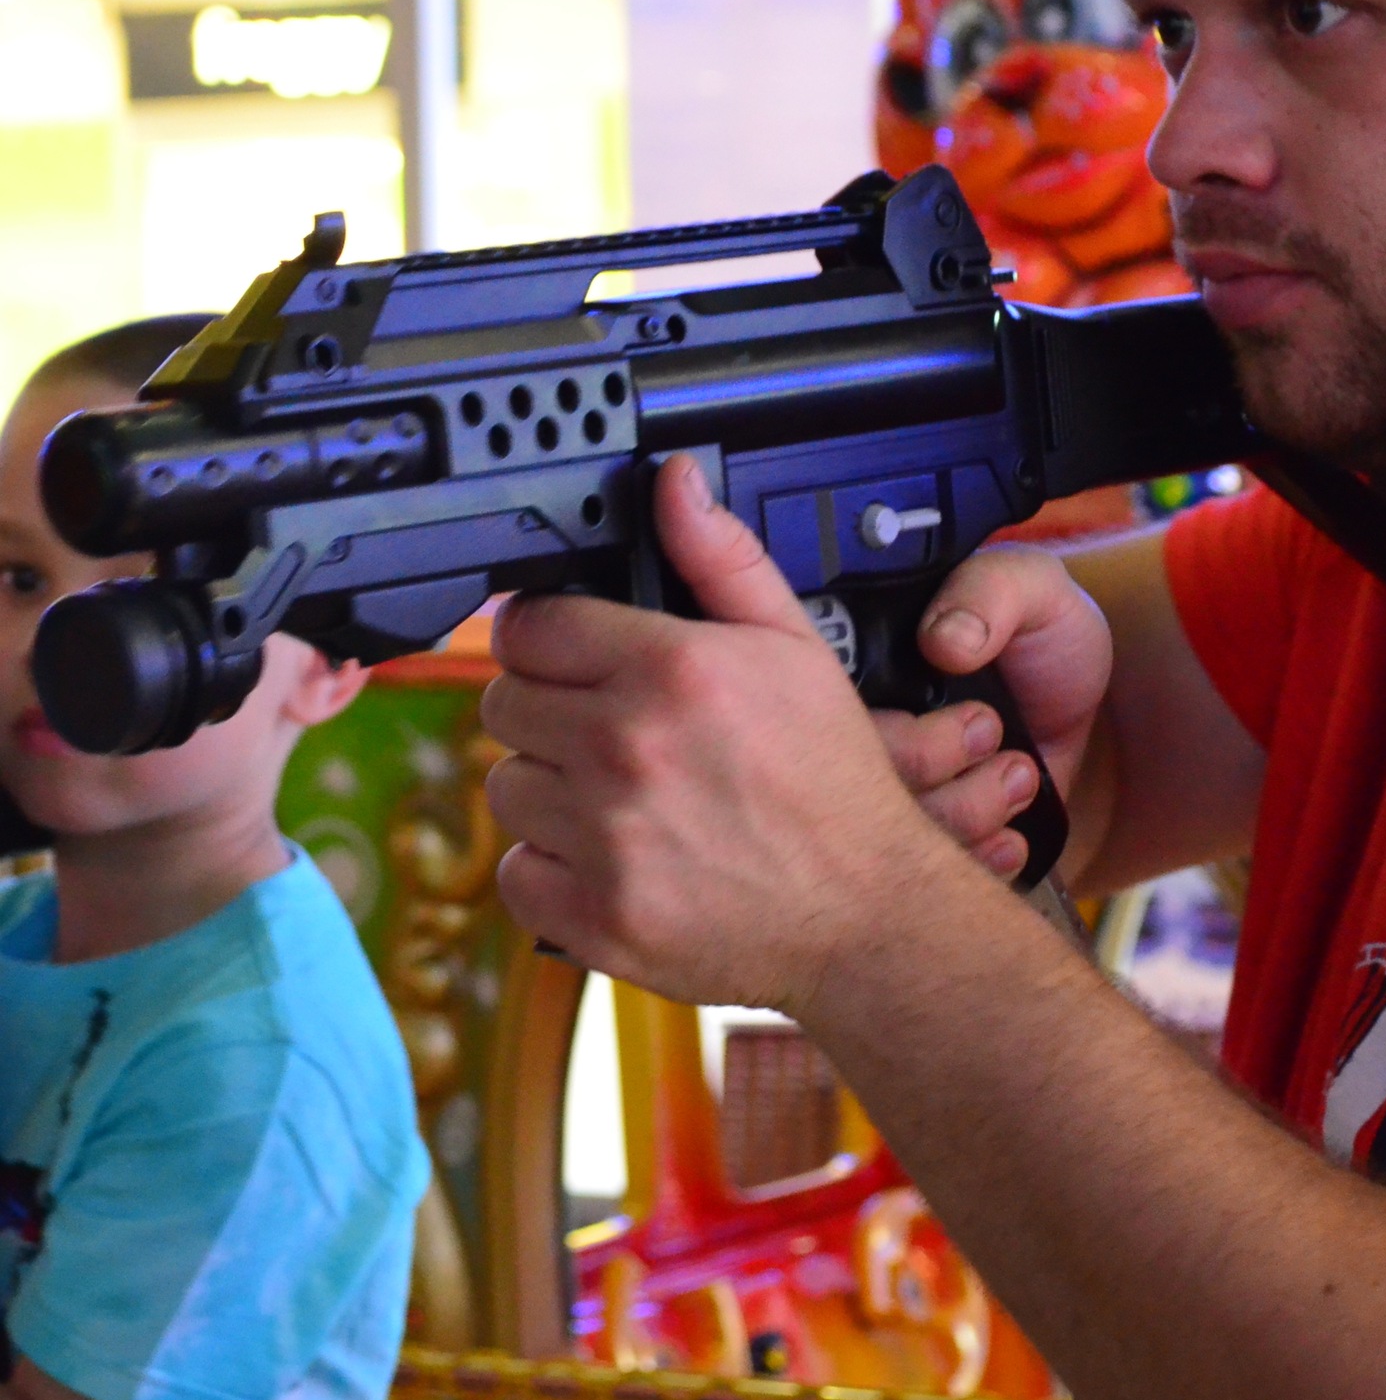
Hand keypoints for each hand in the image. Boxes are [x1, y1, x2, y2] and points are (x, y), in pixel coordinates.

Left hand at [483, 455, 960, 1010]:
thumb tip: (674, 485)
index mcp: (672, 670)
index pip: (532, 624)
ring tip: (619, 797)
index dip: (551, 635)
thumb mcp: (796, 647)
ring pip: (506, 788)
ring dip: (550, 790)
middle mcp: (626, 748)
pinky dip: (553, 868)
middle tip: (610, 729)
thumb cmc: (834, 783)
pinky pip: (517, 872)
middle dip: (551, 709)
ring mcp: (604, 837)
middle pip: (505, 702)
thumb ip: (720, 560)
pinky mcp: (592, 914)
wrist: (867, 912)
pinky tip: (612, 855)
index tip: (574, 654)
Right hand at [873, 544, 1111, 880]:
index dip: (890, 731)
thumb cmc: (1050, 635)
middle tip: (994, 735)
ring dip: (963, 817)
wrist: (1100, 703)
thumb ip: (990, 594)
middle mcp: (862, 737)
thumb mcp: (1030, 589)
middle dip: (931, 773)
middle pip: (848, 786)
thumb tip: (945, 641)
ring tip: (1019, 774)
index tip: (969, 720)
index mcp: (863, 667)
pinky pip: (927, 874)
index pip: (826, 715)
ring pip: (889, 838)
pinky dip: (975, 861)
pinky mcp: (935, 838)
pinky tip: (1012, 837)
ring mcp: (897, 792)